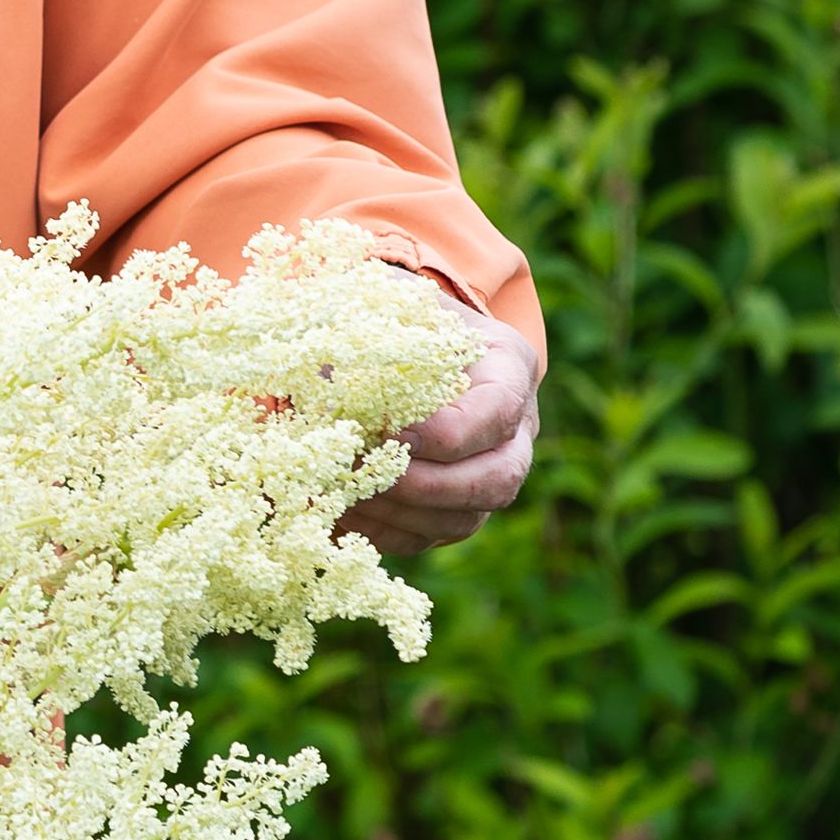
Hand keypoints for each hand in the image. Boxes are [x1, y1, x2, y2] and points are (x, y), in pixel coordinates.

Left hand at [342, 309, 540, 553]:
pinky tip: (340, 512)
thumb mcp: (390, 302)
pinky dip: (383, 532)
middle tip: (370, 474)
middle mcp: (515, 428)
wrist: (404, 339)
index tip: (389, 432)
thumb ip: (372, 325)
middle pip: (499, 478)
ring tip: (344, 495)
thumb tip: (324, 370)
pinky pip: (430, 537)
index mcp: (508, 367)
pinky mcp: (456, 506)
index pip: (497, 411)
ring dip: (401, 515)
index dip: (448, 432)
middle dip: (430, 486)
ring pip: (465, 518)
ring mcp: (490, 472)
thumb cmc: (398, 314)